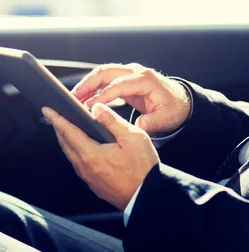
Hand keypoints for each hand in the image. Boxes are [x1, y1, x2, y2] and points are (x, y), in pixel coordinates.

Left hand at [42, 103, 158, 209]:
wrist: (146, 195)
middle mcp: (86, 167)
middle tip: (55, 117)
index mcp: (91, 154)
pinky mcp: (95, 184)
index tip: (48, 110)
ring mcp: (89, 178)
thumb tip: (96, 108)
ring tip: (67, 129)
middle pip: (66, 144)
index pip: (68, 132)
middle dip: (59, 129)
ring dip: (66, 140)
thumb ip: (111, 120)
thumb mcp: (132, 137)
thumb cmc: (142, 167)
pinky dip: (75, 151)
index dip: (57, 119)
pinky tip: (83, 147)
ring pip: (71, 155)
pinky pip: (79, 164)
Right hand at [72, 63, 190, 133]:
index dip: (102, 95)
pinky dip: (93, 86)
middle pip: (106, 72)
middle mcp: (136, 72)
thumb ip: (151, 123)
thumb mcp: (165, 118)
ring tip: (73, 98)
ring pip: (103, 72)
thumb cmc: (173, 109)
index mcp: (145, 80)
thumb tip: (138, 128)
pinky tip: (83, 98)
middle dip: (87, 84)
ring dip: (87, 83)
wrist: (180, 101)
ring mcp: (130, 73)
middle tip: (72, 98)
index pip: (119, 84)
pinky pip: (106, 78)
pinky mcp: (126, 78)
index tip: (88, 107)